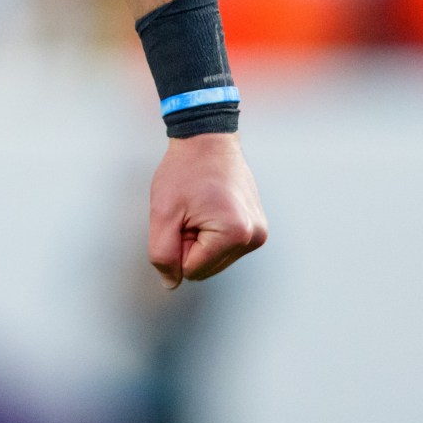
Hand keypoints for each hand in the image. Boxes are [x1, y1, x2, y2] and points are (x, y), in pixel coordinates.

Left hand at [147, 132, 266, 287]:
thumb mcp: (162, 214)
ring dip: (200, 239)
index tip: (182, 214)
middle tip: (189, 209)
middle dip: (190, 244)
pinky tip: (211, 206)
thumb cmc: (182, 172)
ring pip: (216, 260)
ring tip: (200, 206)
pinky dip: (212, 233)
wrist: (207, 138)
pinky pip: (225, 247)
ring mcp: (260, 232)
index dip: (177, 245)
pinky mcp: (258, 228)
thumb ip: (162, 254)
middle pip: (207, 268)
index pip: (192, 271)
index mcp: (234, 234)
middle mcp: (254, 236)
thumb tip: (171, 284)